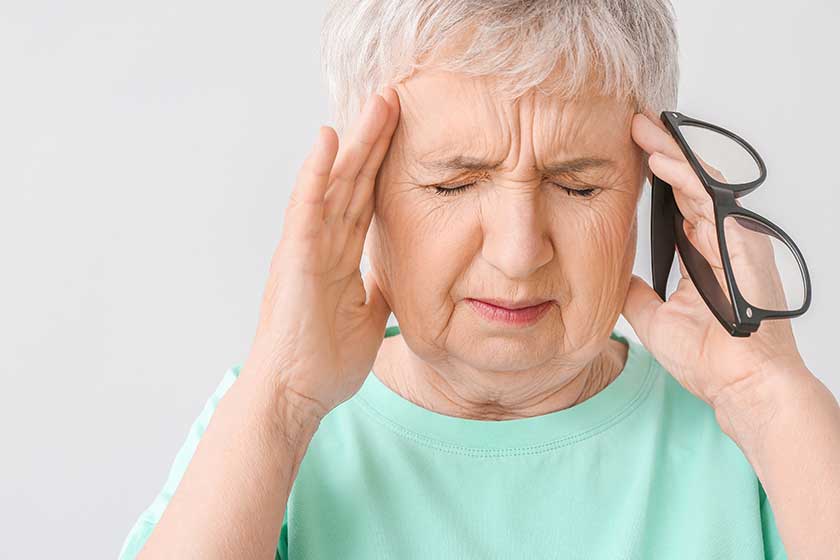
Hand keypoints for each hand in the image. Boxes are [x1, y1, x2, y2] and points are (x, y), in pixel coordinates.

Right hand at [243, 88, 400, 418]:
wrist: (294, 396)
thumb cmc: (324, 363)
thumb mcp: (367, 317)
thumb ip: (378, 288)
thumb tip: (398, 274)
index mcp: (340, 258)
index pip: (366, 201)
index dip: (384, 167)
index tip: (405, 134)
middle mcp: (322, 245)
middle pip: (353, 182)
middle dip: (375, 141)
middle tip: (394, 100)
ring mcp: (307, 249)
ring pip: (334, 185)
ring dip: (355, 144)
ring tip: (376, 104)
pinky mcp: (295, 260)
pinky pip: (307, 210)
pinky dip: (316, 174)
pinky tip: (328, 141)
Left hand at [623, 111, 806, 419]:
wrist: (739, 384)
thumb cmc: (709, 359)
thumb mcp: (653, 317)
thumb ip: (635, 291)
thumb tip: (611, 273)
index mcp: (702, 253)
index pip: (675, 202)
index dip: (653, 175)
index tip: (626, 153)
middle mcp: (720, 239)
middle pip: (687, 183)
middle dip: (660, 151)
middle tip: (632, 125)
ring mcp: (734, 238)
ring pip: (699, 182)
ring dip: (669, 152)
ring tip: (640, 128)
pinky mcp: (742, 242)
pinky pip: (710, 199)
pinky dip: (685, 176)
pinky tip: (660, 158)